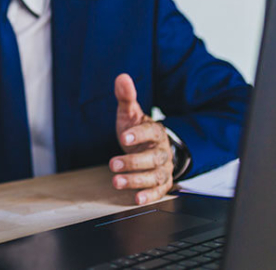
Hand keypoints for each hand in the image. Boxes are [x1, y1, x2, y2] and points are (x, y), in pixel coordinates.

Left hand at [108, 73, 173, 204]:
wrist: (150, 147)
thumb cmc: (137, 130)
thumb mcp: (130, 113)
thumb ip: (126, 97)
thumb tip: (122, 78)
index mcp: (156, 132)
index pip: (151, 132)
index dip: (138, 135)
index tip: (124, 137)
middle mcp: (162, 151)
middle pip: (153, 158)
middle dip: (133, 162)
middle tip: (113, 163)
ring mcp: (162, 168)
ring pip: (155, 176)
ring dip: (136, 180)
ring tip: (116, 182)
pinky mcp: (161, 183)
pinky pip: (158, 191)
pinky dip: (149, 196)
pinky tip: (136, 198)